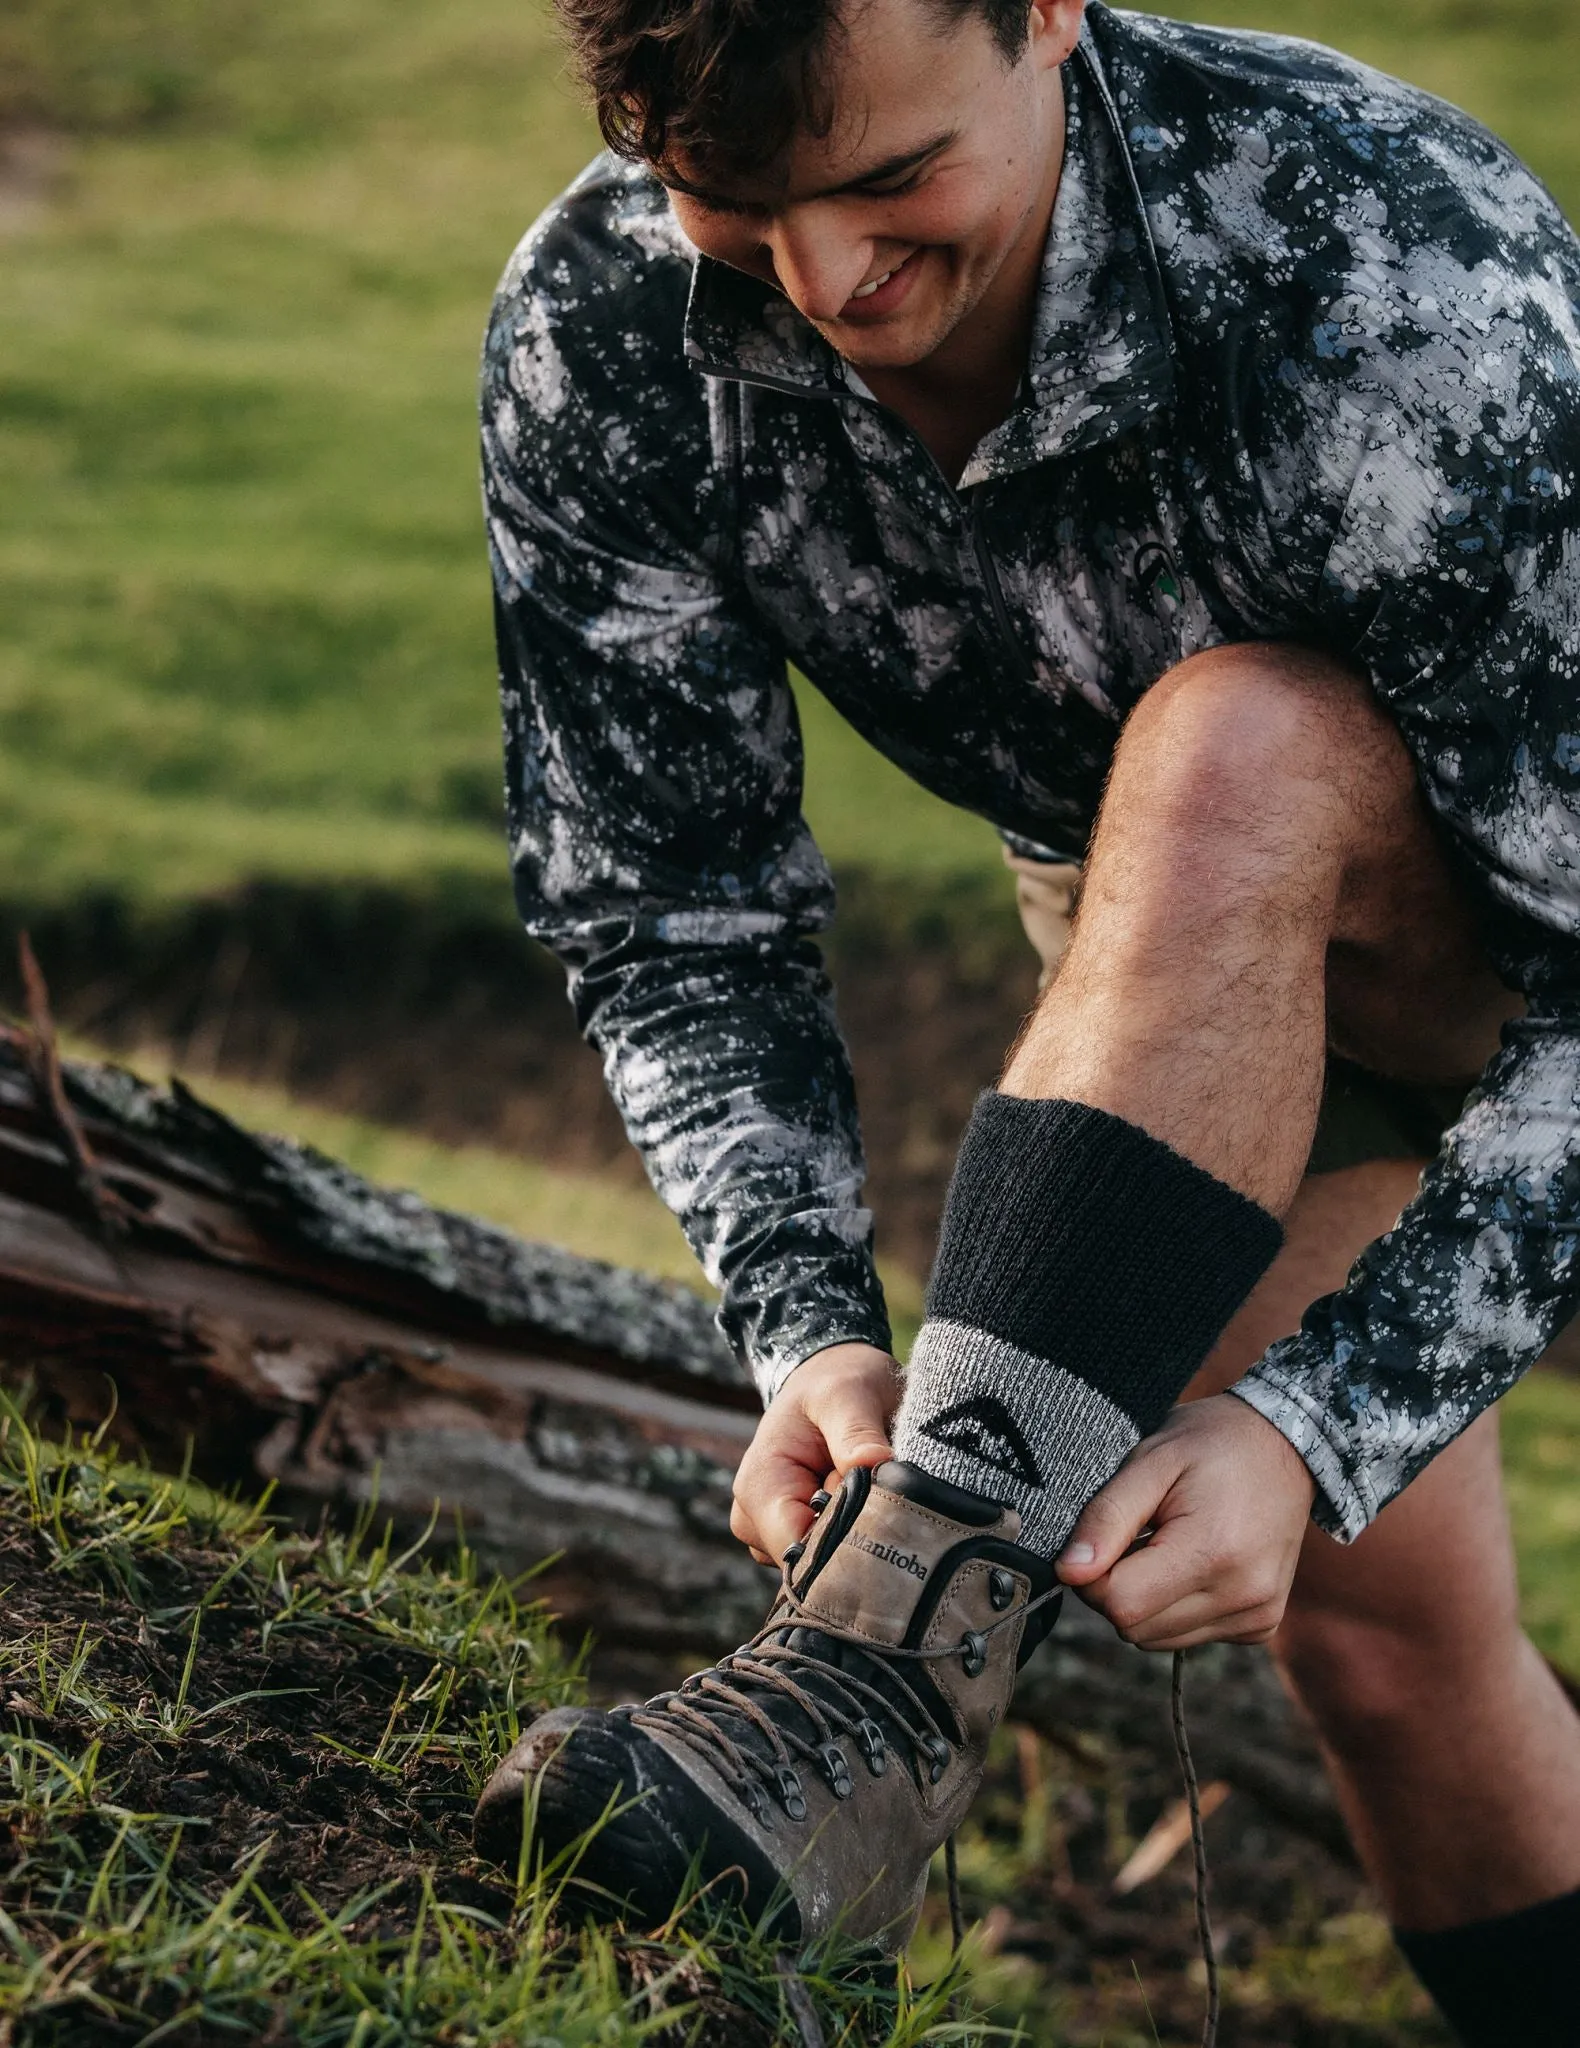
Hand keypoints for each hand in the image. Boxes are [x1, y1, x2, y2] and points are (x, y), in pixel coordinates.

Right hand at [730, 1342, 901, 1564]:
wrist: (830, 1376)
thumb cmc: (836, 1381)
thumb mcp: (848, 1393)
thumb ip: (856, 1432)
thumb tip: (874, 1464)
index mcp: (759, 1486)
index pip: (798, 1550)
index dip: (847, 1544)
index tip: (889, 1520)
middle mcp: (756, 1519)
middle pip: (813, 1563)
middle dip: (857, 1538)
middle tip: (889, 1494)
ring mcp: (774, 1533)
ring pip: (828, 1563)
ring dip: (861, 1535)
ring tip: (875, 1487)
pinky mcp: (800, 1537)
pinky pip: (834, 1555)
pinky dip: (859, 1534)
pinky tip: (870, 1500)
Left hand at [1055, 1394, 1315, 1648]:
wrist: (1284, 1445)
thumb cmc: (1210, 1443)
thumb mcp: (1149, 1461)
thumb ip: (1106, 1518)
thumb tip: (1068, 1573)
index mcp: (1213, 1552)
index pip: (1120, 1604)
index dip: (1093, 1576)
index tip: (1104, 1538)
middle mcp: (1243, 1595)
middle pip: (1136, 1629)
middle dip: (1117, 1587)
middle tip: (1138, 1534)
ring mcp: (1257, 1615)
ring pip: (1158, 1639)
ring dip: (1146, 1600)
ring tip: (1168, 1544)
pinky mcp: (1260, 1625)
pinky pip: (1190, 1635)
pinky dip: (1177, 1606)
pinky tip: (1194, 1561)